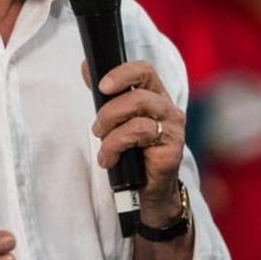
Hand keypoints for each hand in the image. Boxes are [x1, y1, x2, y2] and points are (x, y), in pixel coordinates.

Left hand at [86, 61, 185, 225]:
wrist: (147, 192)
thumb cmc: (134, 154)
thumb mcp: (116, 120)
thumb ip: (105, 94)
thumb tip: (87, 67)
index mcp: (156, 97)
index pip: (145, 70)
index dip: (122, 73)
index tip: (102, 86)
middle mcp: (168, 110)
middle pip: (138, 93)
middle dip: (109, 111)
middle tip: (97, 128)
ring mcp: (173, 130)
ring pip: (137, 115)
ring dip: (110, 132)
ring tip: (104, 147)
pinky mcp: (171, 150)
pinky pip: (138, 136)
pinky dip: (115, 147)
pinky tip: (110, 160)